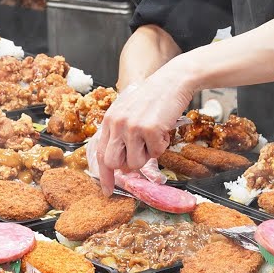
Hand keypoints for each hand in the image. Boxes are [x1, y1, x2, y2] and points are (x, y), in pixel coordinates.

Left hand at [94, 64, 195, 194]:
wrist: (172, 81)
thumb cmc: (153, 97)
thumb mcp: (128, 111)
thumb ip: (120, 133)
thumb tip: (121, 163)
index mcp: (109, 120)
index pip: (101, 153)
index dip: (104, 175)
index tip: (107, 191)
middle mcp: (117, 124)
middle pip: (114, 163)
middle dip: (128, 166)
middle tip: (141, 154)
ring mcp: (132, 127)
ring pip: (135, 163)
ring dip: (148, 155)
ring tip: (154, 136)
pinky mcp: (150, 129)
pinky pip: (156, 153)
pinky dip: (162, 145)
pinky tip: (163, 129)